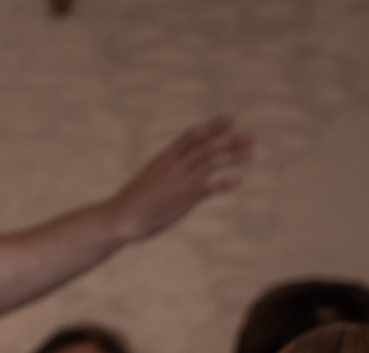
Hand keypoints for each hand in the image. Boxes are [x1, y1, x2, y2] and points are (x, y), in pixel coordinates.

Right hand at [111, 118, 251, 242]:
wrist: (118, 218)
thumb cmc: (131, 202)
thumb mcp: (148, 179)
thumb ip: (164, 172)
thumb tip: (170, 169)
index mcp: (164, 158)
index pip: (192, 136)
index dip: (212, 126)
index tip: (230, 119)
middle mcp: (175, 165)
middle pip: (207, 146)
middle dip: (229, 139)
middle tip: (250, 136)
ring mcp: (180, 180)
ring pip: (212, 161)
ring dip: (233, 156)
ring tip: (250, 153)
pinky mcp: (184, 198)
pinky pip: (210, 187)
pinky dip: (224, 183)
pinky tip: (237, 181)